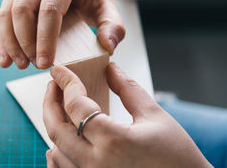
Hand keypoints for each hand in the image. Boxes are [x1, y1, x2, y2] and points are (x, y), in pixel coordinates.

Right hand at [0, 0, 124, 69]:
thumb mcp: (108, 5)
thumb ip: (113, 26)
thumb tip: (107, 47)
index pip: (50, 8)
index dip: (45, 37)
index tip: (45, 62)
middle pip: (22, 7)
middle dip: (24, 40)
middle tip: (33, 64)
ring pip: (8, 10)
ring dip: (10, 41)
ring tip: (19, 64)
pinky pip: (4, 15)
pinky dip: (3, 38)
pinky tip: (6, 59)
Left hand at [43, 63, 211, 167]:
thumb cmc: (177, 156)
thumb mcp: (155, 116)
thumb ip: (128, 89)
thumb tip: (110, 68)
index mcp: (113, 141)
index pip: (76, 106)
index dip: (66, 84)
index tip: (59, 71)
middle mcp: (96, 163)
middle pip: (56, 130)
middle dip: (49, 103)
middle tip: (53, 86)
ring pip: (56, 151)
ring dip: (53, 126)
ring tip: (57, 107)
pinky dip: (57, 154)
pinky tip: (58, 142)